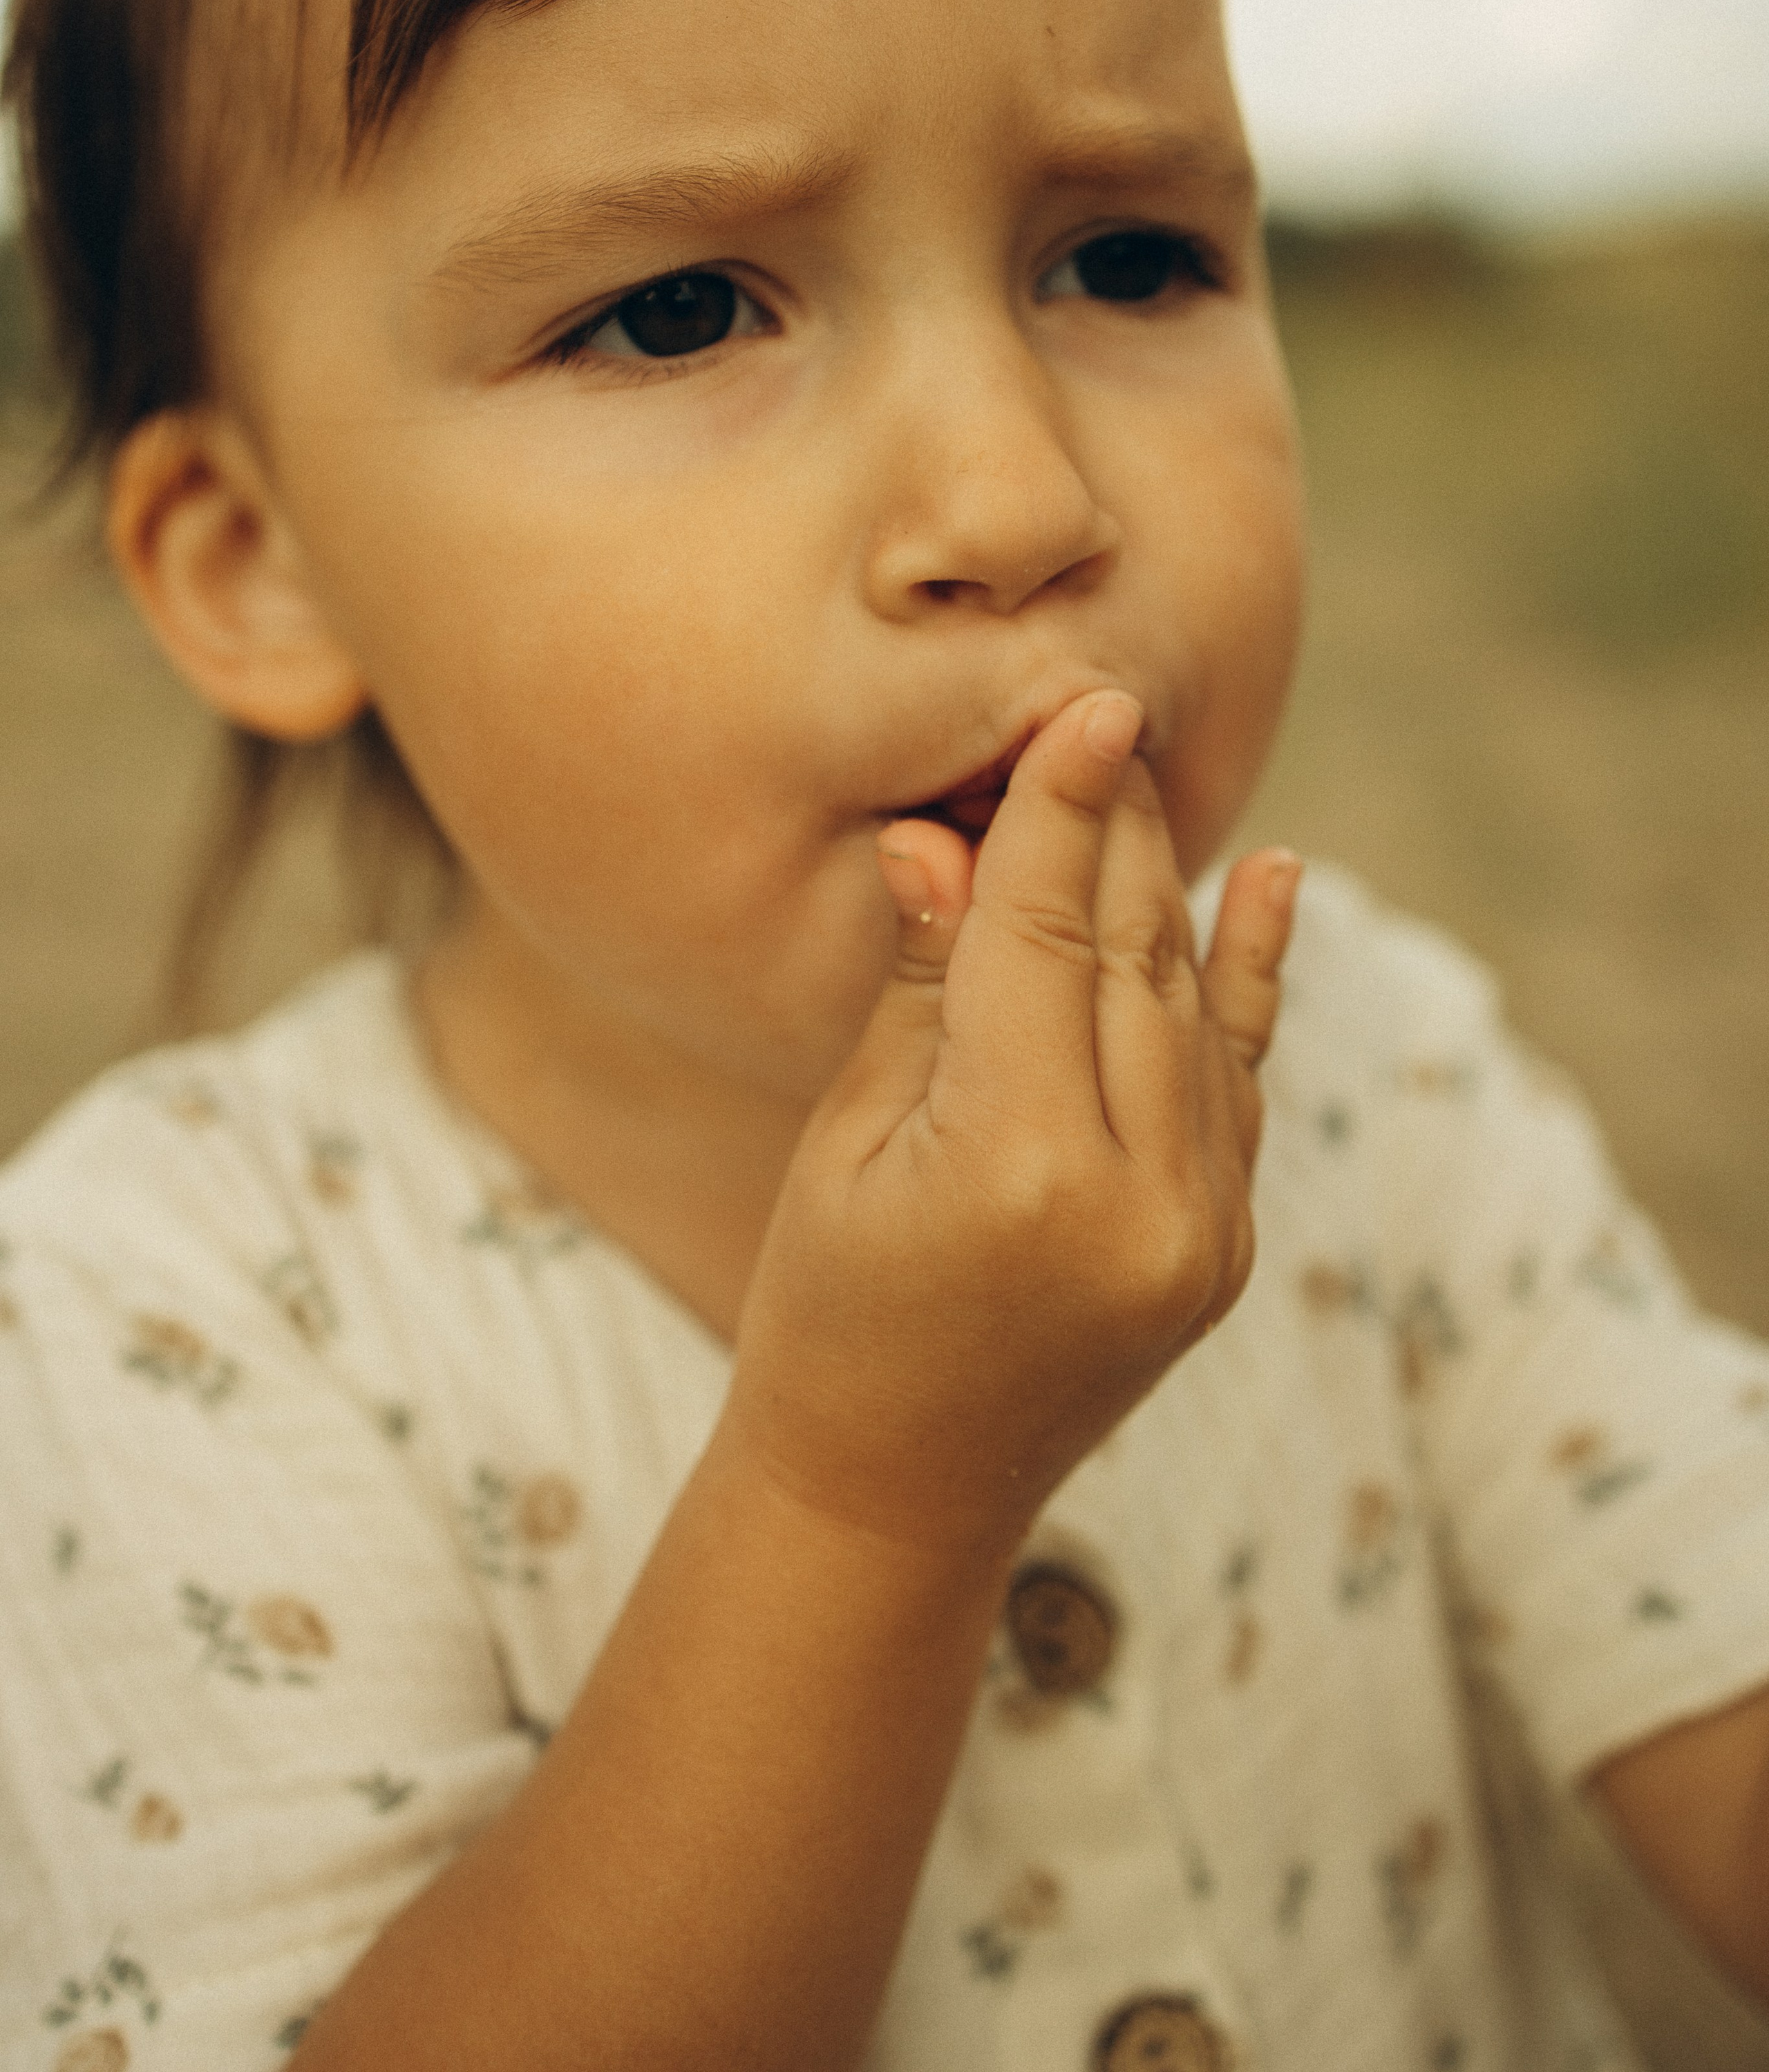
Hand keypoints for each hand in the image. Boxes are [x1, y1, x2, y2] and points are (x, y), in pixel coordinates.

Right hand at [724, 689, 1300, 1555]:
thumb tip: (940, 841)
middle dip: (1112, 826)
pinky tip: (1270, 877)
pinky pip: (1237, 1080)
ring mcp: (1199, 1233)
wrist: (897, 1495)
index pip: (1041, 936)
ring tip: (1141, 775)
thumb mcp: (848, 1142)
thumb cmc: (829, 1312)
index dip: (1055, 809)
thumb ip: (923, 989)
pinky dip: (1248, 978)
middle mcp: (1138, 1197)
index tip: (1081, 701)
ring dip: (1162, 885)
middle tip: (1100, 713)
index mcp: (1021, 1165)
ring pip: (1188, 1005)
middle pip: (1127, 954)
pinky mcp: (1223, 1251)